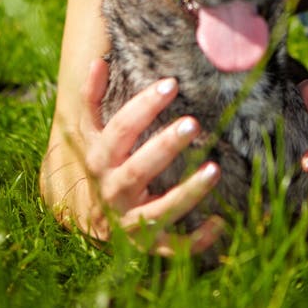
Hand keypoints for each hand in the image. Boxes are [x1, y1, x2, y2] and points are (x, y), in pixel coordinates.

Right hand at [78, 58, 223, 254]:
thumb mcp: (88, 134)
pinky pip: (172, 247)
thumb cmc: (97, 166)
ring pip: (158, 210)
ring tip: (214, 169)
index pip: (120, 129)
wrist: (87, 223)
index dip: (144, 106)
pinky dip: (196, 241)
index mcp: (99, 160)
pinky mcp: (146, 246)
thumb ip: (92, 99)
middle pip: (137, 169)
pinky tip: (220, 223)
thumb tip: (98, 61)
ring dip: (187, 192)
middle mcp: (112, 192)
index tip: (171, 84)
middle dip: (164, 147)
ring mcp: (128, 222)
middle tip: (192, 123)